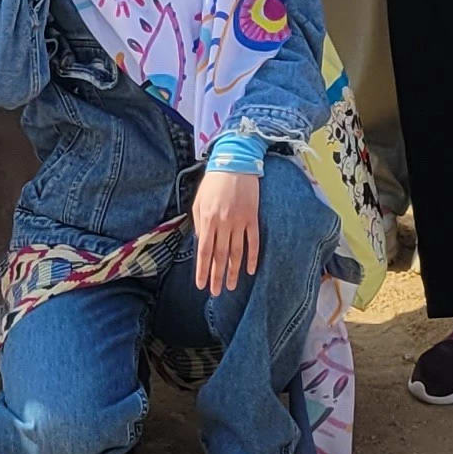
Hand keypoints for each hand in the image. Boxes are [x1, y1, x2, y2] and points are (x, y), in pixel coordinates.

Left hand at [192, 164, 263, 296]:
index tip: (201, 285)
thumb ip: (199, 223)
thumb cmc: (213, 181)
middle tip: (217, 292)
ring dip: (233, 271)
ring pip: (236, 252)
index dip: (203, 270)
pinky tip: (250, 269)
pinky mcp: (253, 217)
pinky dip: (252, 256)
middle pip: (220, 255)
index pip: (204, 251)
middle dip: (217, 276)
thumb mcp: (199, 201)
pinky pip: (253, 241)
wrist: (235, 161)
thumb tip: (201, 244)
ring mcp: (239, 220)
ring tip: (231, 286)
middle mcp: (223, 222)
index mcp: (207, 218)